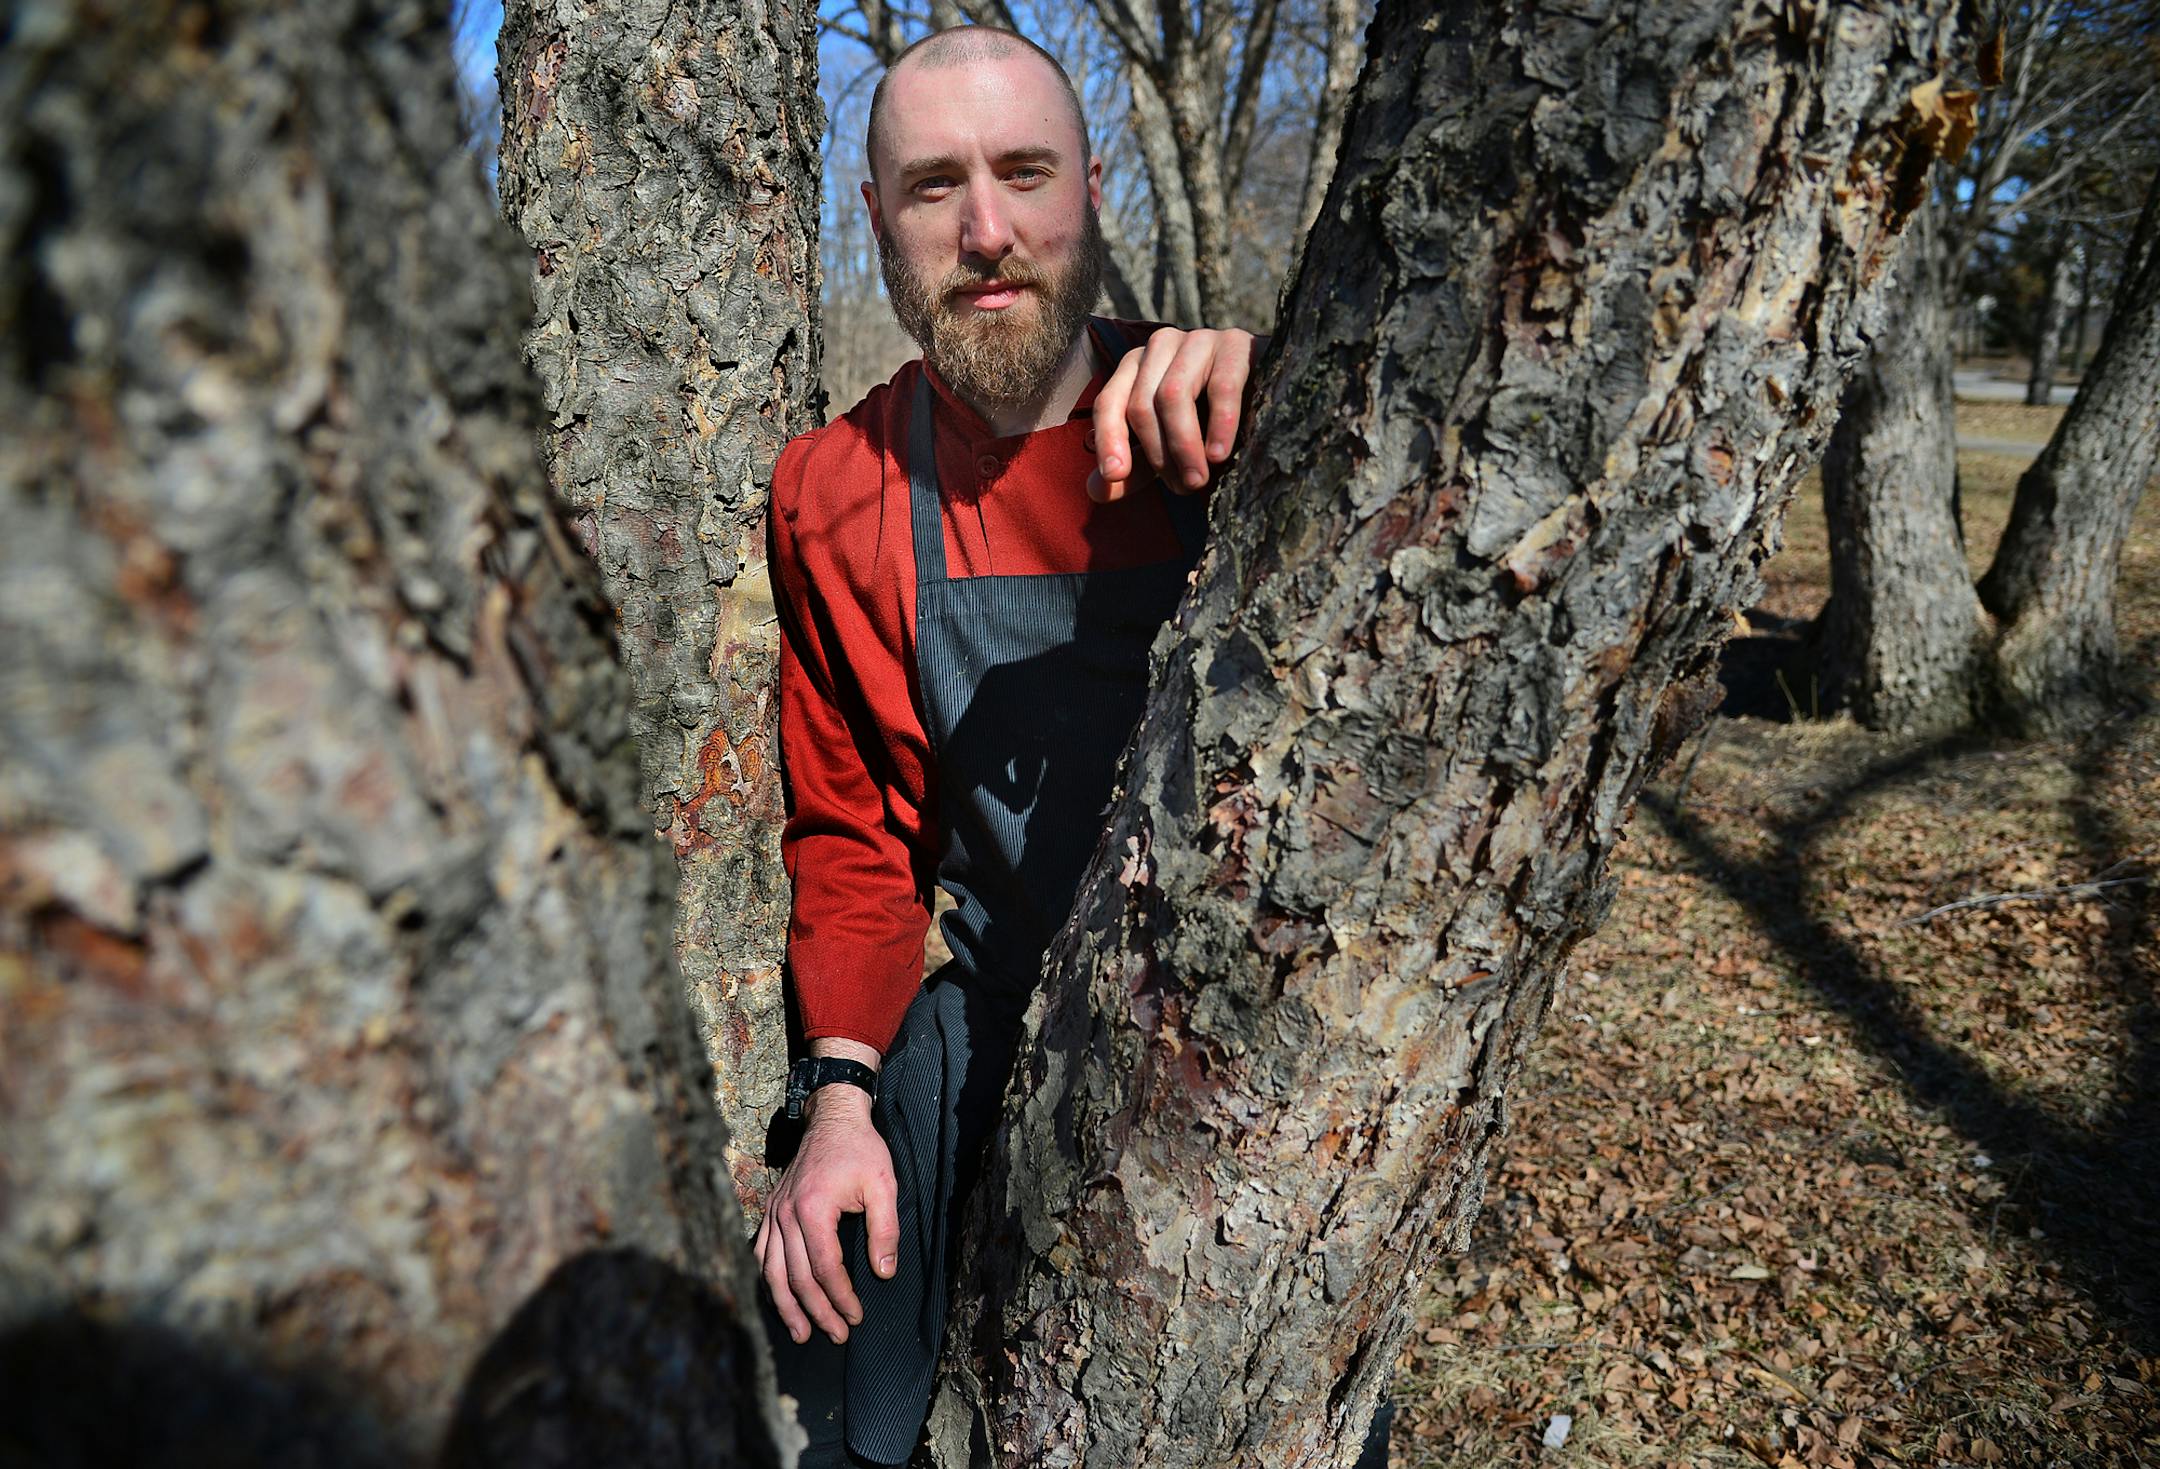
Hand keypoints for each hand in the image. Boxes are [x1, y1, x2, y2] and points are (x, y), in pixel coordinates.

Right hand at [754, 1081, 898, 1345]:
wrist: (833, 1117)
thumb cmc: (861, 1149)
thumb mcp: (884, 1185)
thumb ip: (885, 1230)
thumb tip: (884, 1273)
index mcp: (813, 1208)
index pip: (824, 1267)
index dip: (840, 1297)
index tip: (856, 1317)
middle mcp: (786, 1214)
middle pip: (796, 1276)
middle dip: (817, 1311)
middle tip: (836, 1335)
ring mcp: (773, 1212)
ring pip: (771, 1270)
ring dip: (785, 1305)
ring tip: (800, 1334)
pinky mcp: (770, 1209)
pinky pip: (761, 1252)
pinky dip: (767, 1279)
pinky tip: (778, 1297)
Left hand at [1088, 327, 1268, 502]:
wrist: (1270, 394)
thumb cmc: (1210, 424)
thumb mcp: (1168, 449)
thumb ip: (1135, 468)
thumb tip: (1096, 491)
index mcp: (1137, 367)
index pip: (1109, 401)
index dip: (1109, 439)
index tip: (1116, 475)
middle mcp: (1161, 345)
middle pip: (1141, 404)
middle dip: (1158, 454)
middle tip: (1181, 488)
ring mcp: (1199, 339)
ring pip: (1173, 395)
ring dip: (1183, 446)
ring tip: (1197, 481)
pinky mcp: (1238, 343)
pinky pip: (1221, 386)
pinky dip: (1219, 425)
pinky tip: (1219, 455)